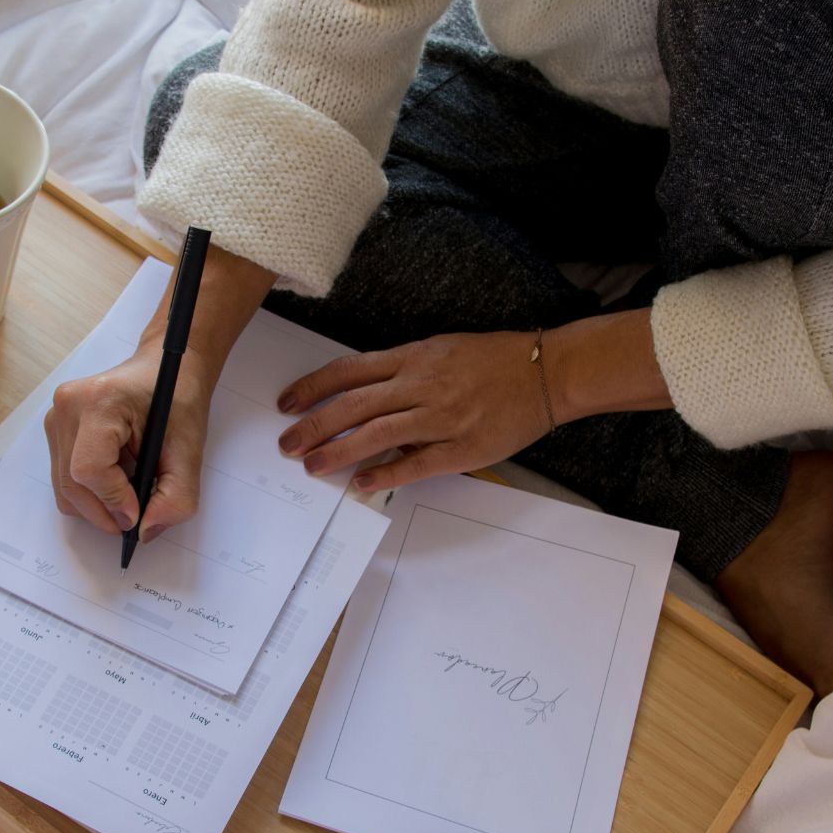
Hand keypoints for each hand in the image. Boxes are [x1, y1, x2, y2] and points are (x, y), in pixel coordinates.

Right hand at [44, 343, 215, 537]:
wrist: (163, 368)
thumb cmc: (177, 397)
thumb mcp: (190, 448)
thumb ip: (177, 496)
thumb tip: (145, 532)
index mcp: (100, 400)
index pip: (89, 470)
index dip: (114, 501)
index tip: (139, 513)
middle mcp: (67, 406)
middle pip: (72, 485)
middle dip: (106, 511)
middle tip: (138, 515)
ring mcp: (55, 417)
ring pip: (65, 489)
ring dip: (99, 504)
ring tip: (130, 489)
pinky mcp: (55, 429)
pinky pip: (64, 479)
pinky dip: (91, 491)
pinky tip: (117, 477)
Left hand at [275, 332, 552, 492]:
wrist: (545, 372)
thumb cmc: (493, 360)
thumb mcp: (441, 350)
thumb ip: (403, 371)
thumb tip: (364, 397)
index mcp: (413, 358)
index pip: (349, 371)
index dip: (312, 387)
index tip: (286, 403)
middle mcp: (421, 384)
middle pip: (354, 405)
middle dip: (313, 425)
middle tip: (286, 444)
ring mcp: (442, 416)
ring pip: (377, 434)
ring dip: (338, 451)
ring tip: (312, 466)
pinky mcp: (463, 447)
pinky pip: (417, 463)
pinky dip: (386, 473)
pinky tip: (362, 483)